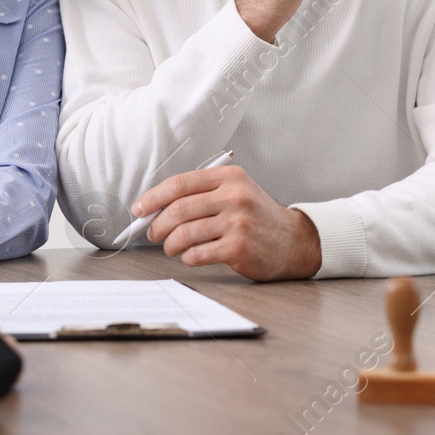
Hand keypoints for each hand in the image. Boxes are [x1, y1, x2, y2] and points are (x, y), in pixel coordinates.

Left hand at [130, 165, 321, 280]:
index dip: (153, 197)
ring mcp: (237, 222)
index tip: (140, 209)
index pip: (179, 183)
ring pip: (184, 233)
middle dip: (158, 225)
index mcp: (228, 177)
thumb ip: (201, 195)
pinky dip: (187, 257)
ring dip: (170, 244)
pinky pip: (197, 253)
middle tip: (153, 234)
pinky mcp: (239, 247)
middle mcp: (234, 196)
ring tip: (172, 248)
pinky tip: (190, 256)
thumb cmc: (257, 217)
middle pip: (178, 209)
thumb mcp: (235, 193)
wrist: (295, 241)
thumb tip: (156, 209)